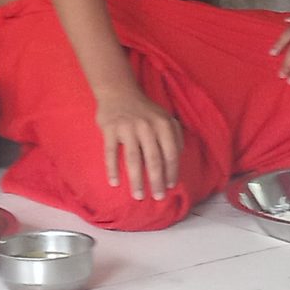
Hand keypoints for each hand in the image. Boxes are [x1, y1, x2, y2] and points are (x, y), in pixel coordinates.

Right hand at [94, 86, 182, 200]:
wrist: (118, 91)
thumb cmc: (144, 110)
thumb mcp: (164, 116)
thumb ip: (175, 134)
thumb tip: (179, 157)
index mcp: (163, 124)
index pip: (170, 153)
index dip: (172, 172)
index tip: (171, 187)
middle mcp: (147, 126)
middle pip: (154, 159)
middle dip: (157, 181)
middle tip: (158, 197)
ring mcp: (127, 127)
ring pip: (134, 159)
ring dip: (136, 180)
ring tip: (139, 196)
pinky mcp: (110, 129)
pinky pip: (111, 152)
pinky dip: (112, 169)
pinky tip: (114, 183)